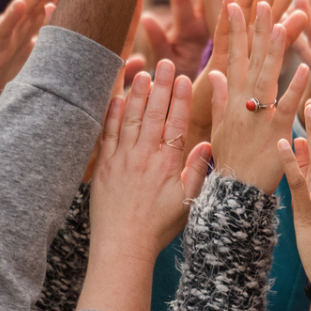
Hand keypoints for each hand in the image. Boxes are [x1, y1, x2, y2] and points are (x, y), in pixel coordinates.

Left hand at [90, 62, 211, 254]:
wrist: (124, 246)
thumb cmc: (158, 228)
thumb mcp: (188, 202)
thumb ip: (197, 171)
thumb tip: (206, 145)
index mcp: (168, 164)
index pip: (176, 123)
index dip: (180, 99)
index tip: (182, 79)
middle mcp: (145, 156)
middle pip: (153, 113)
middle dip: (159, 86)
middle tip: (163, 63)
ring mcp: (122, 159)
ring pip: (129, 118)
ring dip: (136, 93)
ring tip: (142, 73)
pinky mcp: (104, 167)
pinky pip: (108, 134)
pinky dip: (112, 114)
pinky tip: (115, 98)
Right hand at [206, 0, 309, 191]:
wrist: (235, 192)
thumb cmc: (229, 161)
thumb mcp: (218, 127)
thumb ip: (219, 98)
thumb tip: (217, 72)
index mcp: (231, 98)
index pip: (231, 55)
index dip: (233, 28)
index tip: (234, 2)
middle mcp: (243, 101)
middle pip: (251, 58)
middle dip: (257, 28)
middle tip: (264, 0)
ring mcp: (260, 115)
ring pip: (268, 75)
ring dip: (275, 49)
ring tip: (282, 22)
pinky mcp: (277, 130)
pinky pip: (288, 104)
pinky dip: (296, 86)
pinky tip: (306, 67)